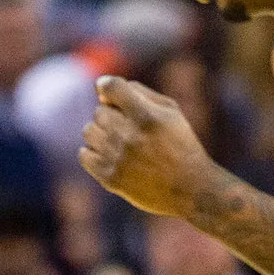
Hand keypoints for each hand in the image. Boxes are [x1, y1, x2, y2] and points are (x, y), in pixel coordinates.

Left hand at [79, 76, 224, 217]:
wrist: (189, 188)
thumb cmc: (179, 143)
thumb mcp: (170, 110)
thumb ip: (138, 93)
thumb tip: (102, 90)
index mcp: (147, 117)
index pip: (111, 87)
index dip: (106, 86)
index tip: (108, 92)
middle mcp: (129, 136)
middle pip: (99, 111)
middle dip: (111, 114)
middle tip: (129, 127)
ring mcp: (117, 158)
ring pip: (88, 131)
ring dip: (101, 132)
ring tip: (120, 142)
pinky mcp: (109, 177)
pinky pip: (83, 154)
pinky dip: (93, 152)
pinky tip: (110, 155)